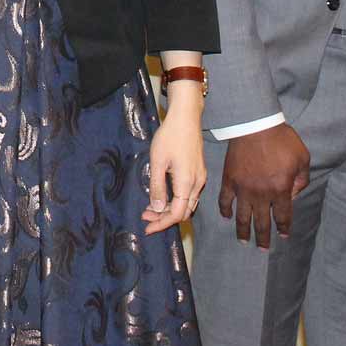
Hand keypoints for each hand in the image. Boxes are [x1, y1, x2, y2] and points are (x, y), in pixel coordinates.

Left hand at [143, 104, 206, 234]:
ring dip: (170, 210)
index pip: (177, 214)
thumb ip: (157, 187)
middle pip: (184, 212)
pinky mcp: (199, 172)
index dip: (162, 224)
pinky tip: (163, 196)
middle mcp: (197, 184)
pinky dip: (177, 200)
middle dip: (164, 218)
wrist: (186, 117)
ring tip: (151, 208)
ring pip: (187, 204)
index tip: (147, 228)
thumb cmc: (170, 136)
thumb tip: (156, 209)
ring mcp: (200, 178)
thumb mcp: (157, 161)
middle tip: (145, 217)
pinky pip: (190, 195)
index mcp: (187, 183)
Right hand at [217, 122, 309, 247]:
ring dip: (243, 232)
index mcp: (280, 190)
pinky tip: (227, 217)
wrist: (255, 124)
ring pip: (242, 217)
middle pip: (262, 223)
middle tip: (263, 249)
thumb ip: (302, 180)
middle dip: (264, 238)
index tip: (283, 236)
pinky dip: (225, 210)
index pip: (282, 216)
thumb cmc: (282, 140)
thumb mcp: (303, 158)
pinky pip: (225, 200)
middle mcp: (261, 194)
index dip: (283, 228)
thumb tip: (294, 195)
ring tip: (244, 242)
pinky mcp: (229, 180)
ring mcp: (243, 188)